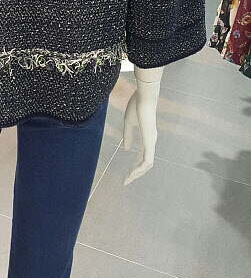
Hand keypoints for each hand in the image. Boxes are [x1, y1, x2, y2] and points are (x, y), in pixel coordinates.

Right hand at [122, 66, 161, 185]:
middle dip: (136, 173)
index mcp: (146, 137)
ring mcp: (151, 142)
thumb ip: (128, 136)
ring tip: (128, 179)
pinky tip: (133, 173)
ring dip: (138, 173)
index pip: (142, 156)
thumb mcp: (128, 123)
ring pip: (147, 164)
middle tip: (126, 181)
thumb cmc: (136, 106)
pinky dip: (140, 169)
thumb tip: (127, 150)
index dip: (135, 165)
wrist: (144, 97)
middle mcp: (151, 141)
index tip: (127, 173)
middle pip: (146, 163)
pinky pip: (147, 160)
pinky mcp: (150, 141)